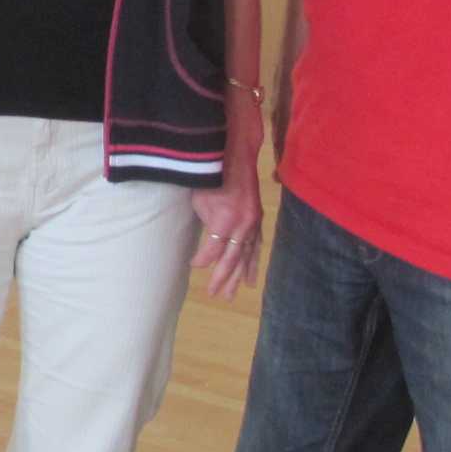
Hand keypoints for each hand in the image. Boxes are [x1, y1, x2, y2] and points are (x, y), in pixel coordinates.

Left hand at [188, 172, 262, 300]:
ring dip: (238, 277)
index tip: (193, 266)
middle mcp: (243, 225)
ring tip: (231, 294)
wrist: (236, 157)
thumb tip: (205, 249)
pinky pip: (256, 246)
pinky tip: (250, 277)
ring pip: (245, 256)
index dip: (202, 260)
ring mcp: (253, 223)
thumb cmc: (211, 177)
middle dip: (221, 278)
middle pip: (231, 259)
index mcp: (225, 220)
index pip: (212, 250)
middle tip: (213, 294)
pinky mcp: (257, 219)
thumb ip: (206, 227)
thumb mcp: (200, 202)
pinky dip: (252, 263)